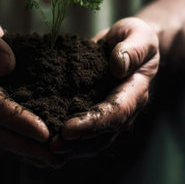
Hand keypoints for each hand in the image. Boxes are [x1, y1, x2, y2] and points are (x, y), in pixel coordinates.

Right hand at [0, 11, 59, 165]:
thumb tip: (5, 67)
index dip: (19, 121)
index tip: (44, 132)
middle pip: (1, 132)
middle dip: (29, 146)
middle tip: (57, 157)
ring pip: (7, 138)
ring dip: (32, 151)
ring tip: (58, 160)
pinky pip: (12, 133)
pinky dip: (29, 145)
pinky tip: (47, 154)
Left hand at [51, 17, 159, 159]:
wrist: (131, 43)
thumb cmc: (137, 37)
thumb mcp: (139, 35)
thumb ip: (132, 49)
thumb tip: (118, 65)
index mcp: (135, 91)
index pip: (116, 113)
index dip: (93, 123)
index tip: (68, 129)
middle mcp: (124, 109)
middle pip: (102, 135)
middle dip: (77, 143)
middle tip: (51, 146)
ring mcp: (109, 113)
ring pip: (93, 140)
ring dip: (71, 147)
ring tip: (45, 149)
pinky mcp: (95, 111)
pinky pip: (84, 132)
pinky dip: (68, 140)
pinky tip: (46, 140)